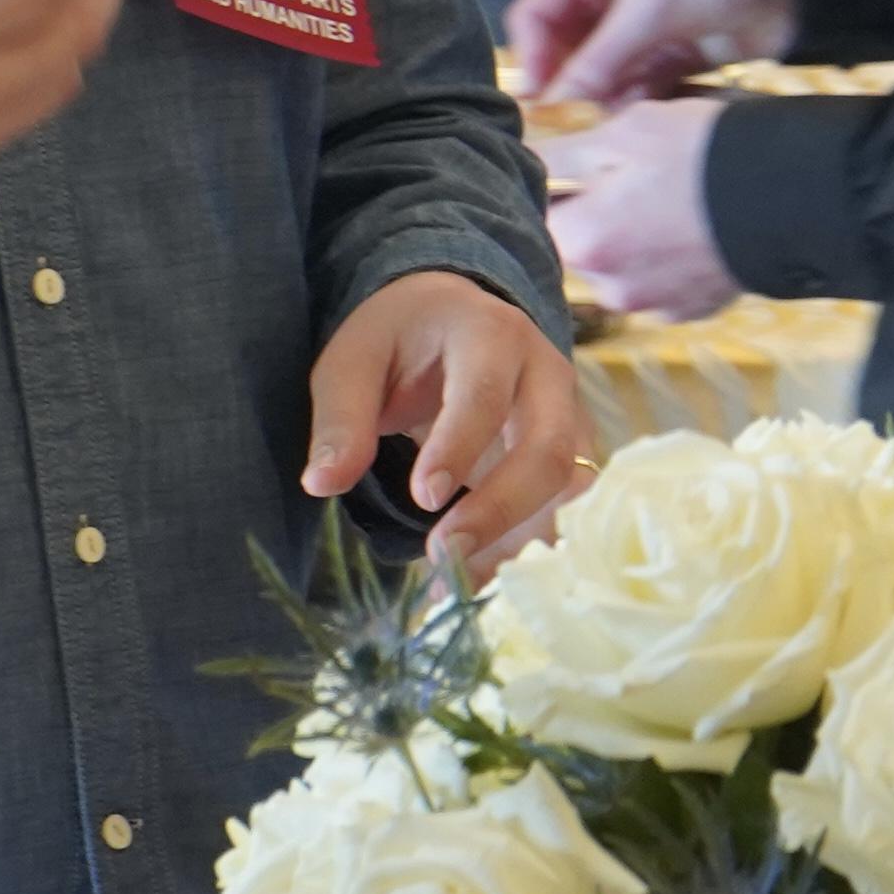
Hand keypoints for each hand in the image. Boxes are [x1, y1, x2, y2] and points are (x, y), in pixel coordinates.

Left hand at [303, 268, 591, 581]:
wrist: (453, 315)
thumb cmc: (400, 337)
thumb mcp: (356, 360)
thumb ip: (342, 419)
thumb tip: (322, 484)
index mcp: (491, 333)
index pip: (486, 394)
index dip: (459, 447)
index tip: (423, 498)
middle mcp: (545, 372)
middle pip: (549, 446)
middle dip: (501, 507)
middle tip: (443, 551)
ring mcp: (569, 415)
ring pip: (570, 485)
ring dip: (521, 540)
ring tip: (457, 578)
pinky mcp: (569, 455)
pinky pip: (564, 510)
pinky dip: (524, 550)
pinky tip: (475, 577)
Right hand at [506, 0, 797, 101]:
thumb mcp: (650, 3)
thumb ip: (601, 56)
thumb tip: (556, 102)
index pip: (538, 11)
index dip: (532, 55)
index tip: (536, 102)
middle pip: (569, 47)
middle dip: (570, 83)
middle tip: (569, 124)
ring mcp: (646, 22)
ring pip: (605, 71)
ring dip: (604, 97)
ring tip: (609, 123)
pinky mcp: (678, 50)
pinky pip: (642, 84)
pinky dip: (637, 102)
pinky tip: (639, 120)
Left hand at [539, 97, 740, 318]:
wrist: (790, 192)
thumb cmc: (701, 154)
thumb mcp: (623, 132)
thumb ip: (560, 153)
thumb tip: (520, 158)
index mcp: (582, 242)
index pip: (541, 214)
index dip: (561, 183)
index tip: (587, 160)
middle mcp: (610, 287)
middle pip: (582, 245)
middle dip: (599, 212)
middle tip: (640, 172)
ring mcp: (654, 305)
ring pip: (623, 265)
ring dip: (636, 237)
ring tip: (674, 197)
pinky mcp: (692, 311)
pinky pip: (663, 283)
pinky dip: (671, 258)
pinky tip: (696, 226)